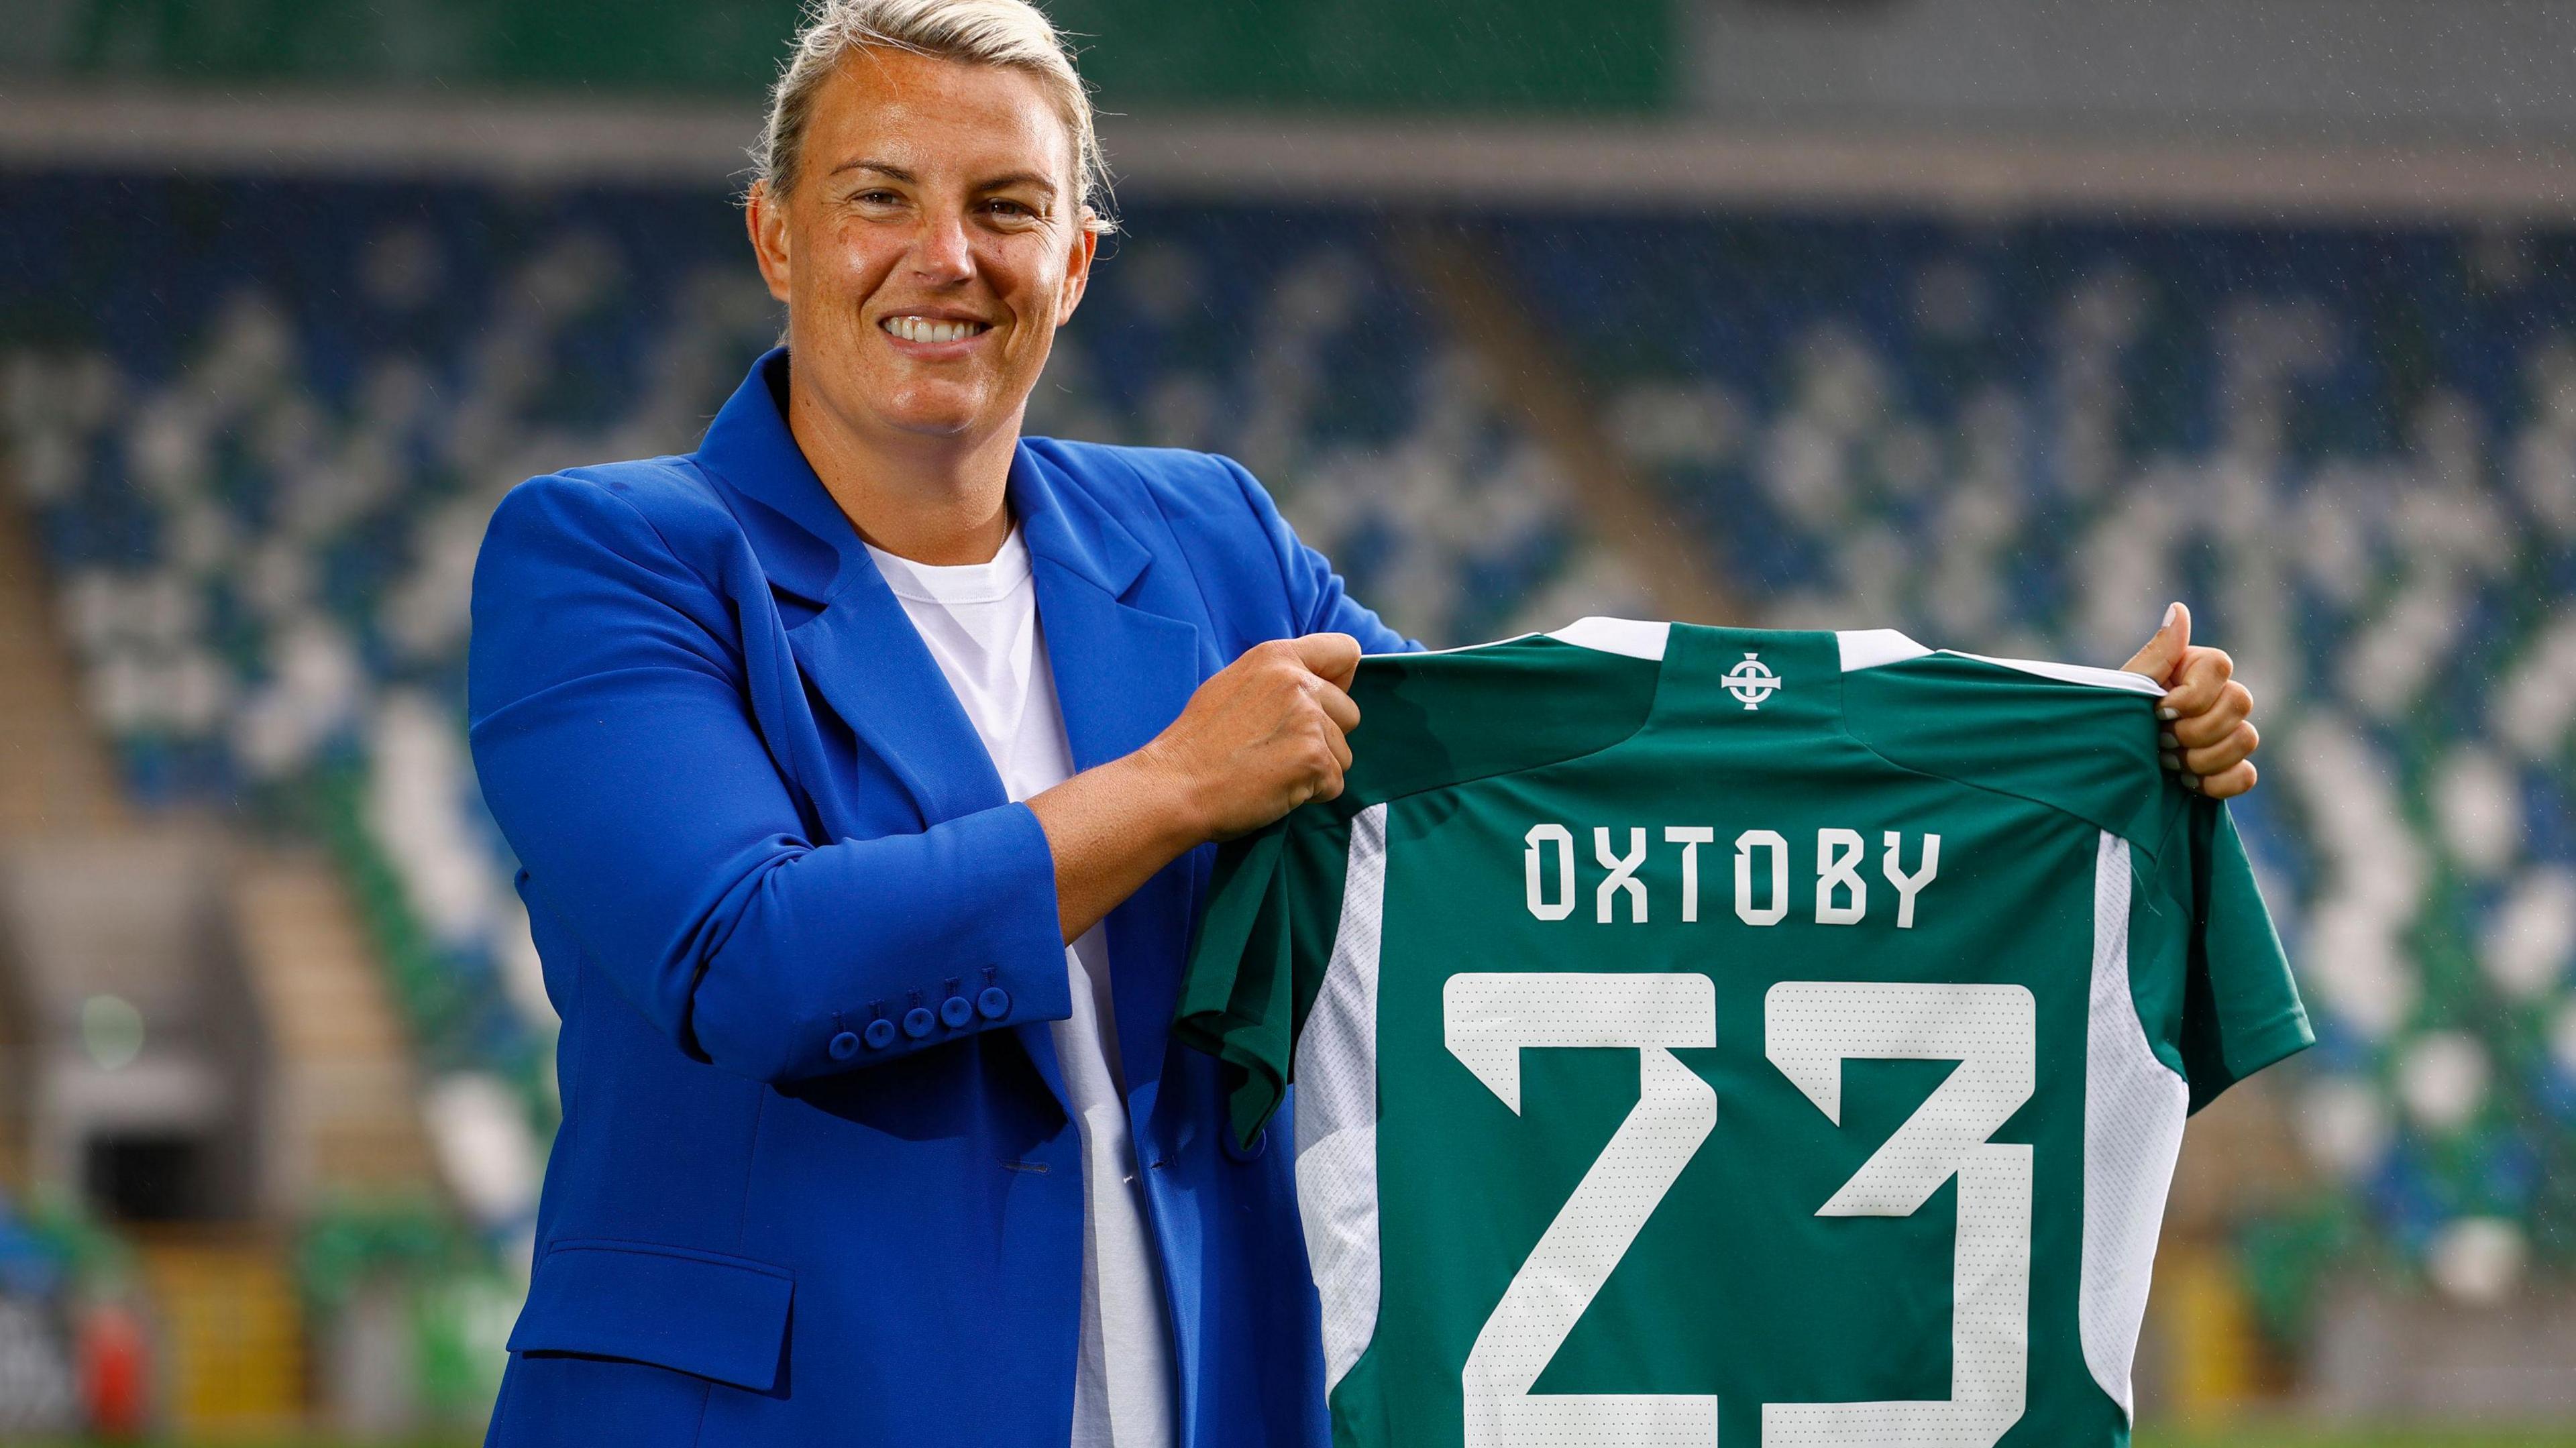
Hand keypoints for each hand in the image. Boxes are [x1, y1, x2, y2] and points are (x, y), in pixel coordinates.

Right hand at [1140, 633, 1363, 839]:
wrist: (1175, 785)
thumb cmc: (1198, 744)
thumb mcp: (1233, 685)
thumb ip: (1276, 680)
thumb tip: (1316, 686)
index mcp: (1276, 657)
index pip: (1346, 651)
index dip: (1339, 683)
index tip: (1320, 705)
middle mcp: (1297, 681)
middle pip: (1350, 713)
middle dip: (1326, 738)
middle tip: (1280, 752)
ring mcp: (1309, 719)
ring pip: (1344, 753)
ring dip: (1317, 769)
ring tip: (1272, 772)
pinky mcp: (1314, 758)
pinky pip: (1335, 783)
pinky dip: (1311, 794)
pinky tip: (1275, 789)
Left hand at [2122, 602, 2257, 799]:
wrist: (2096, 773)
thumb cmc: (2106, 722)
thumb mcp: (2126, 688)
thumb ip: (2157, 654)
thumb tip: (2179, 608)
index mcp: (2192, 670)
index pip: (2221, 666)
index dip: (2193, 695)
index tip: (2158, 712)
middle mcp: (2215, 698)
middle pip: (2241, 702)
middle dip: (2195, 729)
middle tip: (2159, 741)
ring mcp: (2225, 735)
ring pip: (2247, 739)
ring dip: (2202, 757)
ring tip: (2167, 763)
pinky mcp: (2225, 771)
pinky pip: (2247, 775)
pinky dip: (2218, 782)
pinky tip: (2187, 783)